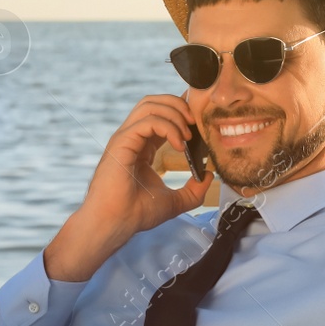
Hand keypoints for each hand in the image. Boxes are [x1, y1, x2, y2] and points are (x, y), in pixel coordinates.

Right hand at [44, 95, 210, 281]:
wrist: (115, 224)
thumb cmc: (136, 214)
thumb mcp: (174, 201)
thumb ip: (193, 190)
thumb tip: (208, 176)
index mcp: (141, 146)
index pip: (160, 115)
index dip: (181, 112)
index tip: (199, 123)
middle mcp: (131, 137)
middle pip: (153, 101)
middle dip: (178, 105)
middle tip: (195, 123)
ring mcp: (125, 138)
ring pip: (149, 105)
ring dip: (174, 113)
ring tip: (188, 134)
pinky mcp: (121, 142)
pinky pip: (147, 121)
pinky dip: (168, 127)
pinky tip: (179, 144)